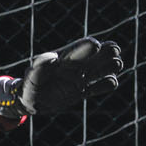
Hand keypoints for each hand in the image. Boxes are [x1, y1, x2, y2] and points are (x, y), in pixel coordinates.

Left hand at [0, 37, 125, 116]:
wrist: (33, 100)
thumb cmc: (31, 84)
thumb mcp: (32, 76)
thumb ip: (41, 67)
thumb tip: (52, 58)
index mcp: (67, 56)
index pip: (86, 45)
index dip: (93, 45)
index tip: (95, 46)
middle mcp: (79, 64)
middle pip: (105, 51)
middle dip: (111, 51)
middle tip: (109, 59)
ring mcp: (84, 77)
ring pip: (110, 65)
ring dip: (114, 66)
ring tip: (106, 72)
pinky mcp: (86, 90)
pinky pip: (107, 84)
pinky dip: (110, 83)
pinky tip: (100, 86)